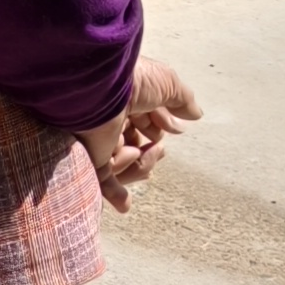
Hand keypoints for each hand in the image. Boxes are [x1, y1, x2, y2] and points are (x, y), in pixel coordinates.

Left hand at [82, 56, 204, 211]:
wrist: (103, 88)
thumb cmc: (134, 79)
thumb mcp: (167, 84)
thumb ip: (182, 99)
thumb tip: (195, 114)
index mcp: (126, 99)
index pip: (146, 121)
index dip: (160, 126)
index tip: (171, 129)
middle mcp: (110, 119)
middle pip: (136, 145)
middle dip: (151, 152)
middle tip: (157, 148)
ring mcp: (98, 138)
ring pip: (125, 165)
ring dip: (139, 165)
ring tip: (138, 152)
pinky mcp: (90, 155)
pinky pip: (103, 179)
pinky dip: (115, 193)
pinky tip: (125, 205)